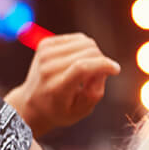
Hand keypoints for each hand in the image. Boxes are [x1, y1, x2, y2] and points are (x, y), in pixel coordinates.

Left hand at [5, 33, 119, 136]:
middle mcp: (48, 69)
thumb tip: (103, 68)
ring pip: (85, 42)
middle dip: (101, 62)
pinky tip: (79, 60)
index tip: (116, 70)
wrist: (32, 103)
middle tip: (98, 76)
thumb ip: (95, 93)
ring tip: (88, 69)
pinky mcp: (45, 44)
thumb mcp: (81, 111)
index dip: (104, 65)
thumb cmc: (60, 109)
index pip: (82, 68)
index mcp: (56, 87)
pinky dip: (84, 47)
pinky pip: (78, 38)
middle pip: (88, 52)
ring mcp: (45, 54)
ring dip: (94, 54)